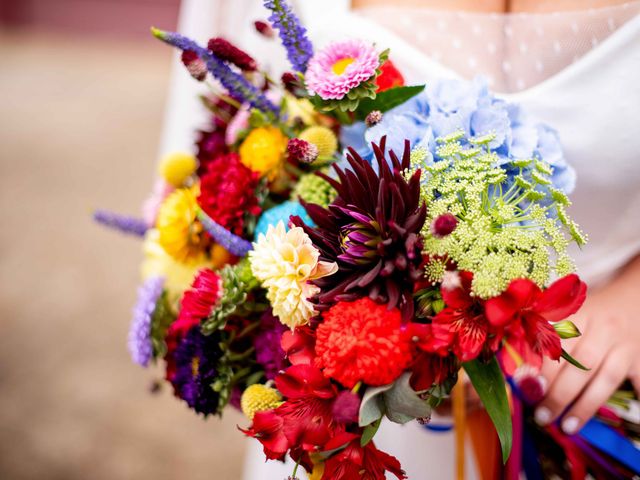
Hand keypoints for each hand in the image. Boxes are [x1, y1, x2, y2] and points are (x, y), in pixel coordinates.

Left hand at [535, 256, 639, 433]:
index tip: (525, 387)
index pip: (557, 343)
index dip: (541, 367)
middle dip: (559, 392)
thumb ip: (538, 334)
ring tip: (567, 427)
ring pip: (608, 377)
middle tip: (541, 415)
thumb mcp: (562, 312)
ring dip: (586, 405)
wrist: (631, 298)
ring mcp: (625, 345)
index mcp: (577, 314)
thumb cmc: (587, 311)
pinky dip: (636, 400)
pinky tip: (618, 422)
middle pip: (582, 363)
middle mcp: (603, 328)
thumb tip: (512, 367)